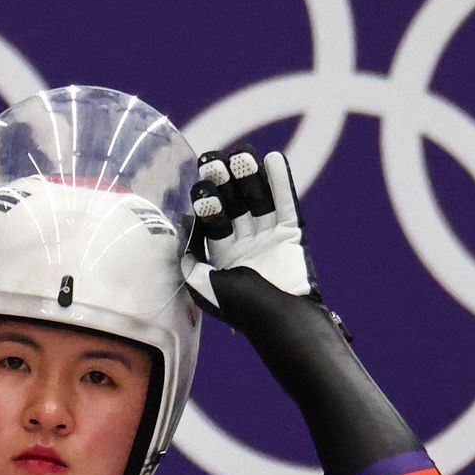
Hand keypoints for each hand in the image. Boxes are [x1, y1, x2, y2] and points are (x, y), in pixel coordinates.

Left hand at [182, 147, 337, 333]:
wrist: (282, 322)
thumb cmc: (242, 309)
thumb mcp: (203, 285)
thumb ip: (190, 258)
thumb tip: (181, 229)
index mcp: (225, 259)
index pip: (213, 222)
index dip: (206, 201)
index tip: (199, 182)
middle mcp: (248, 246)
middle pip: (235, 206)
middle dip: (223, 184)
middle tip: (212, 159)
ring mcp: (271, 239)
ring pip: (259, 201)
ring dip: (250, 176)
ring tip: (241, 152)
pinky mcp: (293, 236)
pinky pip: (287, 204)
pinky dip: (281, 182)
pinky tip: (273, 159)